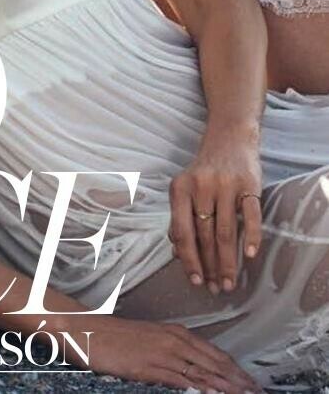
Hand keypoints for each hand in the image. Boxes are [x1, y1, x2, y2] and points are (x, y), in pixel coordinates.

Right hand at [85, 315, 259, 393]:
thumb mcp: (151, 340)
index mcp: (176, 332)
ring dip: (225, 385)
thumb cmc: (118, 336)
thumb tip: (196, 371)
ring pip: (201, 371)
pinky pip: (179, 379)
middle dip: (237, 380)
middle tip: (257, 392)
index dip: (235, 370)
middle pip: (213, 363)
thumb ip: (175, 354)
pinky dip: (198, 386)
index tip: (251, 383)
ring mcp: (162, 353)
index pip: (214, 353)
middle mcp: (173, 340)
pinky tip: (210, 393)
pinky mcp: (148, 366)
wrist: (89, 329)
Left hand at [169, 132, 262, 294]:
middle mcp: (201, 186)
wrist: (230, 137)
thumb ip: (180, 217)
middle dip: (210, 266)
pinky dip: (251, 237)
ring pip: (226, 231)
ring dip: (229, 261)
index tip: (195, 281)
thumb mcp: (185, 188)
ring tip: (231, 282)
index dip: (188, 259)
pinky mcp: (249, 185)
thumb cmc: (205, 170)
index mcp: (180, 188)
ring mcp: (226, 185)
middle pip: (205, 235)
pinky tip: (250, 256)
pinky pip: (250, 216)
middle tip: (217, 289)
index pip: (182, 231)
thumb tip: (176, 252)